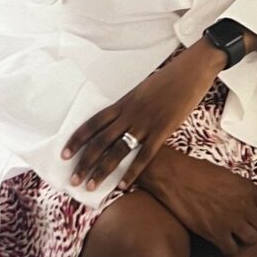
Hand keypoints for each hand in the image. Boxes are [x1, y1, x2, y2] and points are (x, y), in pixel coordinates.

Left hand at [63, 43, 219, 193]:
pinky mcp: (163, 130)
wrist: (191, 70)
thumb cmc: (169, 78)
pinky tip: (123, 185)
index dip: (78, 139)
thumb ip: (130, 106)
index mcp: (124, 102)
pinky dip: (132, 172)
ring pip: (118, 151)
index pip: (94, 123)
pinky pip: (144, 155)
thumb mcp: (143, 90)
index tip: (65, 154)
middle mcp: (130, 113)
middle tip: (73, 179)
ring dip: (102, 170)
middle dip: (85, 162)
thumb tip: (119, 118)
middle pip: (101, 141)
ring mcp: (146, 122)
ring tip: (90, 186)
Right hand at [136, 147, 256, 254]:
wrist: (175, 177)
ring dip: (244, 238)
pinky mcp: (215, 233)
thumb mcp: (227, 175)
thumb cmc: (197, 171)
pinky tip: (222, 241)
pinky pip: (231, 249)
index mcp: (248, 188)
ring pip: (251, 240)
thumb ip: (241, 189)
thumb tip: (247, 200)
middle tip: (247, 227)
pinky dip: (228, 247)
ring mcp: (231, 220)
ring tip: (236, 235)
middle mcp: (243, 205)